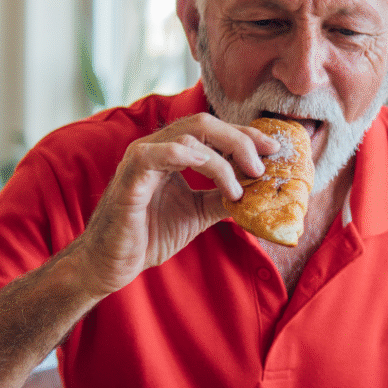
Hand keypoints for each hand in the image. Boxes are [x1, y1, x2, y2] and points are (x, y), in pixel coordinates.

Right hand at [71, 113, 278, 298]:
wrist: (113, 264)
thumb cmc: (149, 235)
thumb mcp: (198, 213)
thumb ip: (223, 197)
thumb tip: (260, 190)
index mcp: (172, 152)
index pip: (214, 130)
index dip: (246, 135)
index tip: (274, 149)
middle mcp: (156, 147)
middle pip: (205, 123)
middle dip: (240, 140)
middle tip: (262, 166)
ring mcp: (141, 158)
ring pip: (189, 135)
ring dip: (223, 159)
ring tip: (240, 187)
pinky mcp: (130, 177)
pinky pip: (158, 153)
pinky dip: (190, 156)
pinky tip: (214, 173)